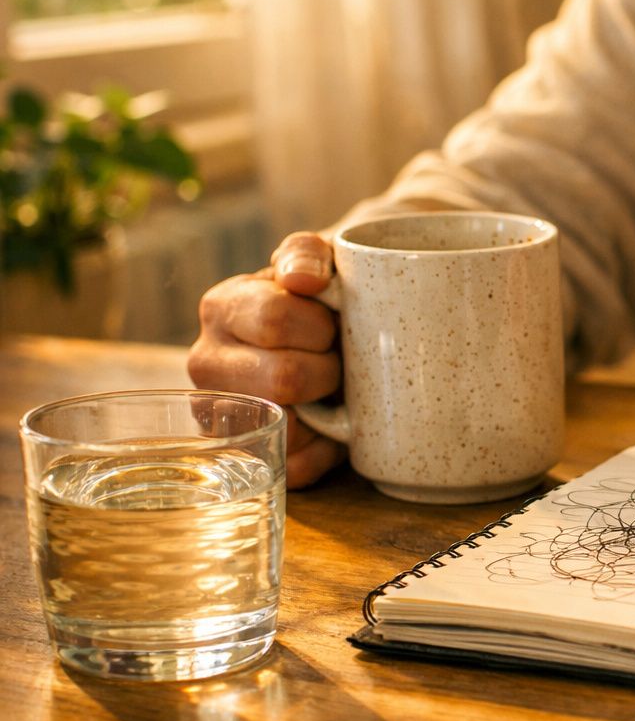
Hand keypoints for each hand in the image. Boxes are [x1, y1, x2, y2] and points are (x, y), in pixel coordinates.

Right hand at [188, 232, 345, 486]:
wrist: (337, 335)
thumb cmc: (324, 296)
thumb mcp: (318, 260)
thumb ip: (307, 253)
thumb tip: (304, 279)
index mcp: (222, 308)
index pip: (274, 320)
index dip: (321, 325)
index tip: (335, 323)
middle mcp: (207, 363)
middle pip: (283, 378)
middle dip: (330, 369)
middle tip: (340, 359)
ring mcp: (220, 416)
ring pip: (285, 427)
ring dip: (329, 410)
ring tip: (334, 388)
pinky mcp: (248, 456)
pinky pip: (295, 467)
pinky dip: (328, 449)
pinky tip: (333, 423)